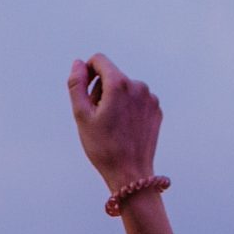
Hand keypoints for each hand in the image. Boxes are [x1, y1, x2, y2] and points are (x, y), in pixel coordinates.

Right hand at [67, 52, 160, 187]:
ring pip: (125, 88)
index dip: (88, 73)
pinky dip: (129, 109)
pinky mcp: (156, 110)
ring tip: (112, 125)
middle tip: (97, 117)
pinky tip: (125, 129)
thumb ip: (77, 84)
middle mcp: (138, 86)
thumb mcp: (81, 115)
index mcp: (119, 84)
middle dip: (101, 90)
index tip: (85, 92)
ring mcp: (150, 98)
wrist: (130, 174)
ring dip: (115, 100)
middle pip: (112, 75)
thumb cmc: (103, 147)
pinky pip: (137, 100)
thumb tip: (78, 63)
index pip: (99, 60)